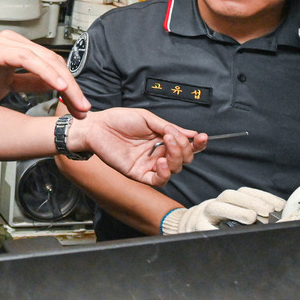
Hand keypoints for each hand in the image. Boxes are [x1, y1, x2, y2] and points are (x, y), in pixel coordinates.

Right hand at [0, 30, 89, 116]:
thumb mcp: (9, 85)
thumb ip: (30, 81)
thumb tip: (54, 84)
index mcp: (16, 48)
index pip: (51, 64)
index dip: (69, 85)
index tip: (79, 105)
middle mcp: (13, 41)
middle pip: (53, 61)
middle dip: (72, 87)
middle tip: (83, 107)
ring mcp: (5, 43)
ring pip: (46, 60)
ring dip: (65, 83)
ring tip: (76, 102)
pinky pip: (28, 60)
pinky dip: (47, 73)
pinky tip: (59, 86)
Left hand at [69, 107, 202, 185]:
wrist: (97, 127)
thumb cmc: (118, 120)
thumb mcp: (147, 119)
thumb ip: (168, 127)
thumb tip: (191, 133)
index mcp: (162, 139)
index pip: (186, 146)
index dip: (197, 144)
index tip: (202, 137)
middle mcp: (158, 153)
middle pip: (184, 159)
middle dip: (185, 148)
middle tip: (174, 136)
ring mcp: (149, 164)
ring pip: (174, 169)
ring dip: (176, 157)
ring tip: (168, 143)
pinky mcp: (138, 173)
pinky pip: (158, 180)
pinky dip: (164, 173)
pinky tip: (160, 161)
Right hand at [160, 187, 285, 233]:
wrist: (184, 228)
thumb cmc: (215, 224)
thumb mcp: (230, 214)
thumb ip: (248, 213)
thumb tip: (276, 217)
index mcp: (225, 201)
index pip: (243, 192)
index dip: (262, 196)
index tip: (279, 205)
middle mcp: (213, 205)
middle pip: (229, 196)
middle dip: (251, 201)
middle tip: (269, 211)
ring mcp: (202, 216)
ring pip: (216, 208)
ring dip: (235, 211)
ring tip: (252, 218)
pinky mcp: (196, 229)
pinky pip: (206, 228)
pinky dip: (218, 230)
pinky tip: (232, 234)